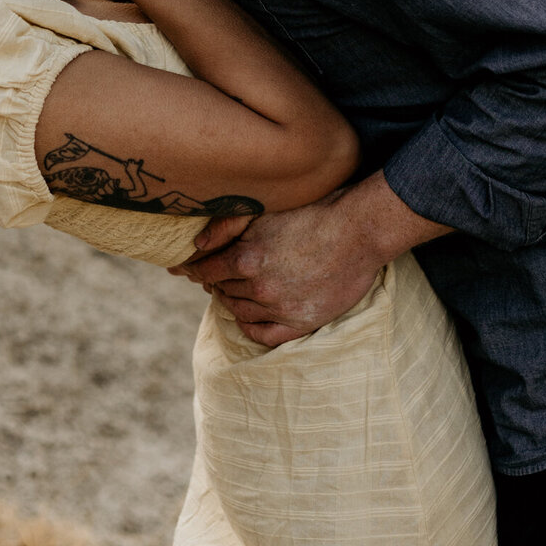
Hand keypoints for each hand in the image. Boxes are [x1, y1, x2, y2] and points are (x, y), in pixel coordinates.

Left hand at [168, 195, 381, 346]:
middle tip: (215, 274)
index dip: (195, 268)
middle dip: (215, 281)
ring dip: (232, 300)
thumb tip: (197, 244)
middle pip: (222, 290)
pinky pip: (264, 335)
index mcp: (247, 259)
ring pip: (240, 311)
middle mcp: (260, 289)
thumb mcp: (265, 211)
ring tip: (233, 289)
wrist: (359, 231)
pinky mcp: (302, 322)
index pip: (206, 270)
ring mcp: (281, 309)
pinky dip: (250, 327)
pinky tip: (247, 318)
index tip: (186, 268)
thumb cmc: (312, 212)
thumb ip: (226, 226)